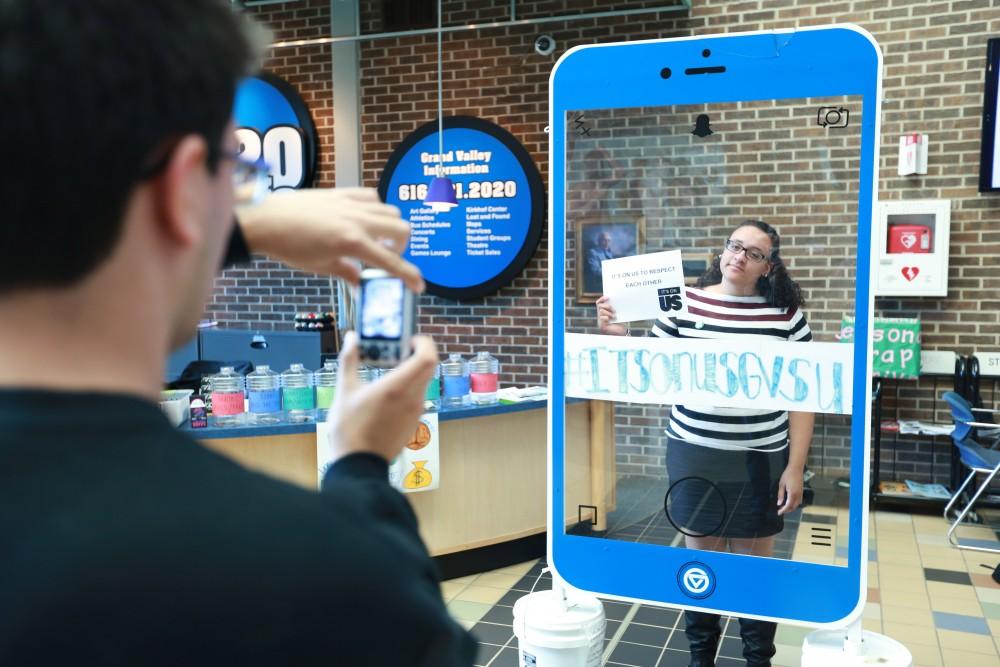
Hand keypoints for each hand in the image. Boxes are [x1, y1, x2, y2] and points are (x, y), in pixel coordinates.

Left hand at [237, 188, 424, 292]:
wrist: (266, 220)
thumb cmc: (290, 247)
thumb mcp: (322, 266)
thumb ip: (348, 273)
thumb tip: (361, 285)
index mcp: (353, 243)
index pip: (391, 262)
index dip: (409, 276)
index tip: (418, 286)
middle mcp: (357, 221)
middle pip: (401, 230)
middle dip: (402, 247)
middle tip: (389, 257)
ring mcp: (351, 204)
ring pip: (391, 211)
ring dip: (391, 228)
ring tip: (377, 239)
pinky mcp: (342, 193)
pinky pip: (372, 196)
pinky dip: (376, 208)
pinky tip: (364, 218)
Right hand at [325, 331, 437, 463]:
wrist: (358, 465)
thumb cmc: (349, 429)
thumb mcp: (344, 390)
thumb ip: (349, 360)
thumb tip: (351, 337)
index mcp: (397, 386)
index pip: (428, 357)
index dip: (423, 343)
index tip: (408, 340)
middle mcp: (412, 398)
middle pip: (428, 367)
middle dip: (416, 354)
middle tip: (397, 351)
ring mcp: (415, 411)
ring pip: (422, 382)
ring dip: (411, 372)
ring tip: (387, 371)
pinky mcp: (414, 422)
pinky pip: (417, 397)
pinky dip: (408, 388)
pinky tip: (387, 393)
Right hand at [595, 295, 626, 335]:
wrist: (623, 333)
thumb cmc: (622, 323)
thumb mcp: (619, 313)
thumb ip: (615, 307)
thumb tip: (617, 299)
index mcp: (604, 311)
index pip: (599, 302)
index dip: (602, 299)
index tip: (608, 297)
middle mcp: (601, 316)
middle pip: (600, 306)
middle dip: (607, 306)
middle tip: (614, 310)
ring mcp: (600, 321)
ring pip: (601, 311)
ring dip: (608, 313)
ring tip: (614, 316)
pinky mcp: (601, 326)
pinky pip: (601, 317)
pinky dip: (606, 317)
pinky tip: (610, 319)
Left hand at [776, 466, 803, 515]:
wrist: (796, 468)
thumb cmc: (787, 475)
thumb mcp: (781, 484)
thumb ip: (780, 495)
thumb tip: (779, 503)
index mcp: (792, 494)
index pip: (788, 505)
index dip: (783, 510)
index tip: (778, 513)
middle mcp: (798, 495)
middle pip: (793, 507)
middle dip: (787, 510)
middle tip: (780, 511)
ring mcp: (801, 493)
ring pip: (797, 504)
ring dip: (791, 507)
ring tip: (784, 507)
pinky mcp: (802, 491)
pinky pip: (799, 501)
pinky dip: (794, 504)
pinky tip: (790, 502)